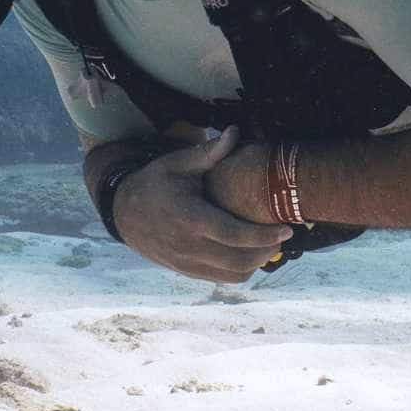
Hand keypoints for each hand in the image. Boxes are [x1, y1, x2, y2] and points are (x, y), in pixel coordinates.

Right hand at [111, 127, 288, 286]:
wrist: (124, 213)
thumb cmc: (155, 183)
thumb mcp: (177, 163)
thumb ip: (209, 153)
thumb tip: (234, 132)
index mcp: (189, 218)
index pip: (232, 234)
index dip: (262, 236)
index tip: (286, 229)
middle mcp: (188, 246)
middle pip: (238, 260)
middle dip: (267, 250)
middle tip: (283, 235)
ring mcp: (187, 262)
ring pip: (233, 274)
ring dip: (256, 262)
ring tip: (269, 244)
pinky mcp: (187, 271)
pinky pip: (221, 278)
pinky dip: (241, 269)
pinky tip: (249, 252)